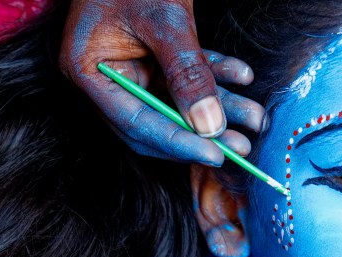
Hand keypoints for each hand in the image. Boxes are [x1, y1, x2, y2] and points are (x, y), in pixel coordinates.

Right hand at [59, 0, 264, 165]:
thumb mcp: (163, 17)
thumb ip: (185, 70)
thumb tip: (210, 125)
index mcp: (86, 68)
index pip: (133, 120)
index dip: (176, 141)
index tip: (215, 153)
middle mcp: (101, 75)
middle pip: (153, 120)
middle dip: (201, 133)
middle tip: (243, 146)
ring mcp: (124, 65)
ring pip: (174, 101)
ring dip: (216, 109)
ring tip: (255, 117)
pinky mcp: (147, 55)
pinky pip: (181, 76)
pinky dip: (212, 76)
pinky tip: (241, 77)